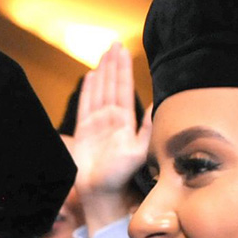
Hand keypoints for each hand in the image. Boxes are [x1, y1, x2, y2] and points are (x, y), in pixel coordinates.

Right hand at [71, 41, 151, 233]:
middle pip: (112, 86)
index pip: (124, 90)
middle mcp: (111, 120)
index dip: (124, 70)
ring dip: (101, 73)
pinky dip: (87, 91)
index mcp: (125, 122)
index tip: (125, 51)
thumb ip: (146, 129)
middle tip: (115, 44)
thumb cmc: (121, 177)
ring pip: (99, 92)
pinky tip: (90, 76)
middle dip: (113, 65)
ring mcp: (97, 125)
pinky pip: (85, 105)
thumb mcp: (139, 152)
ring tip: (104, 54)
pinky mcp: (84, 132)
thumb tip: (153, 106)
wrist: (102, 194)